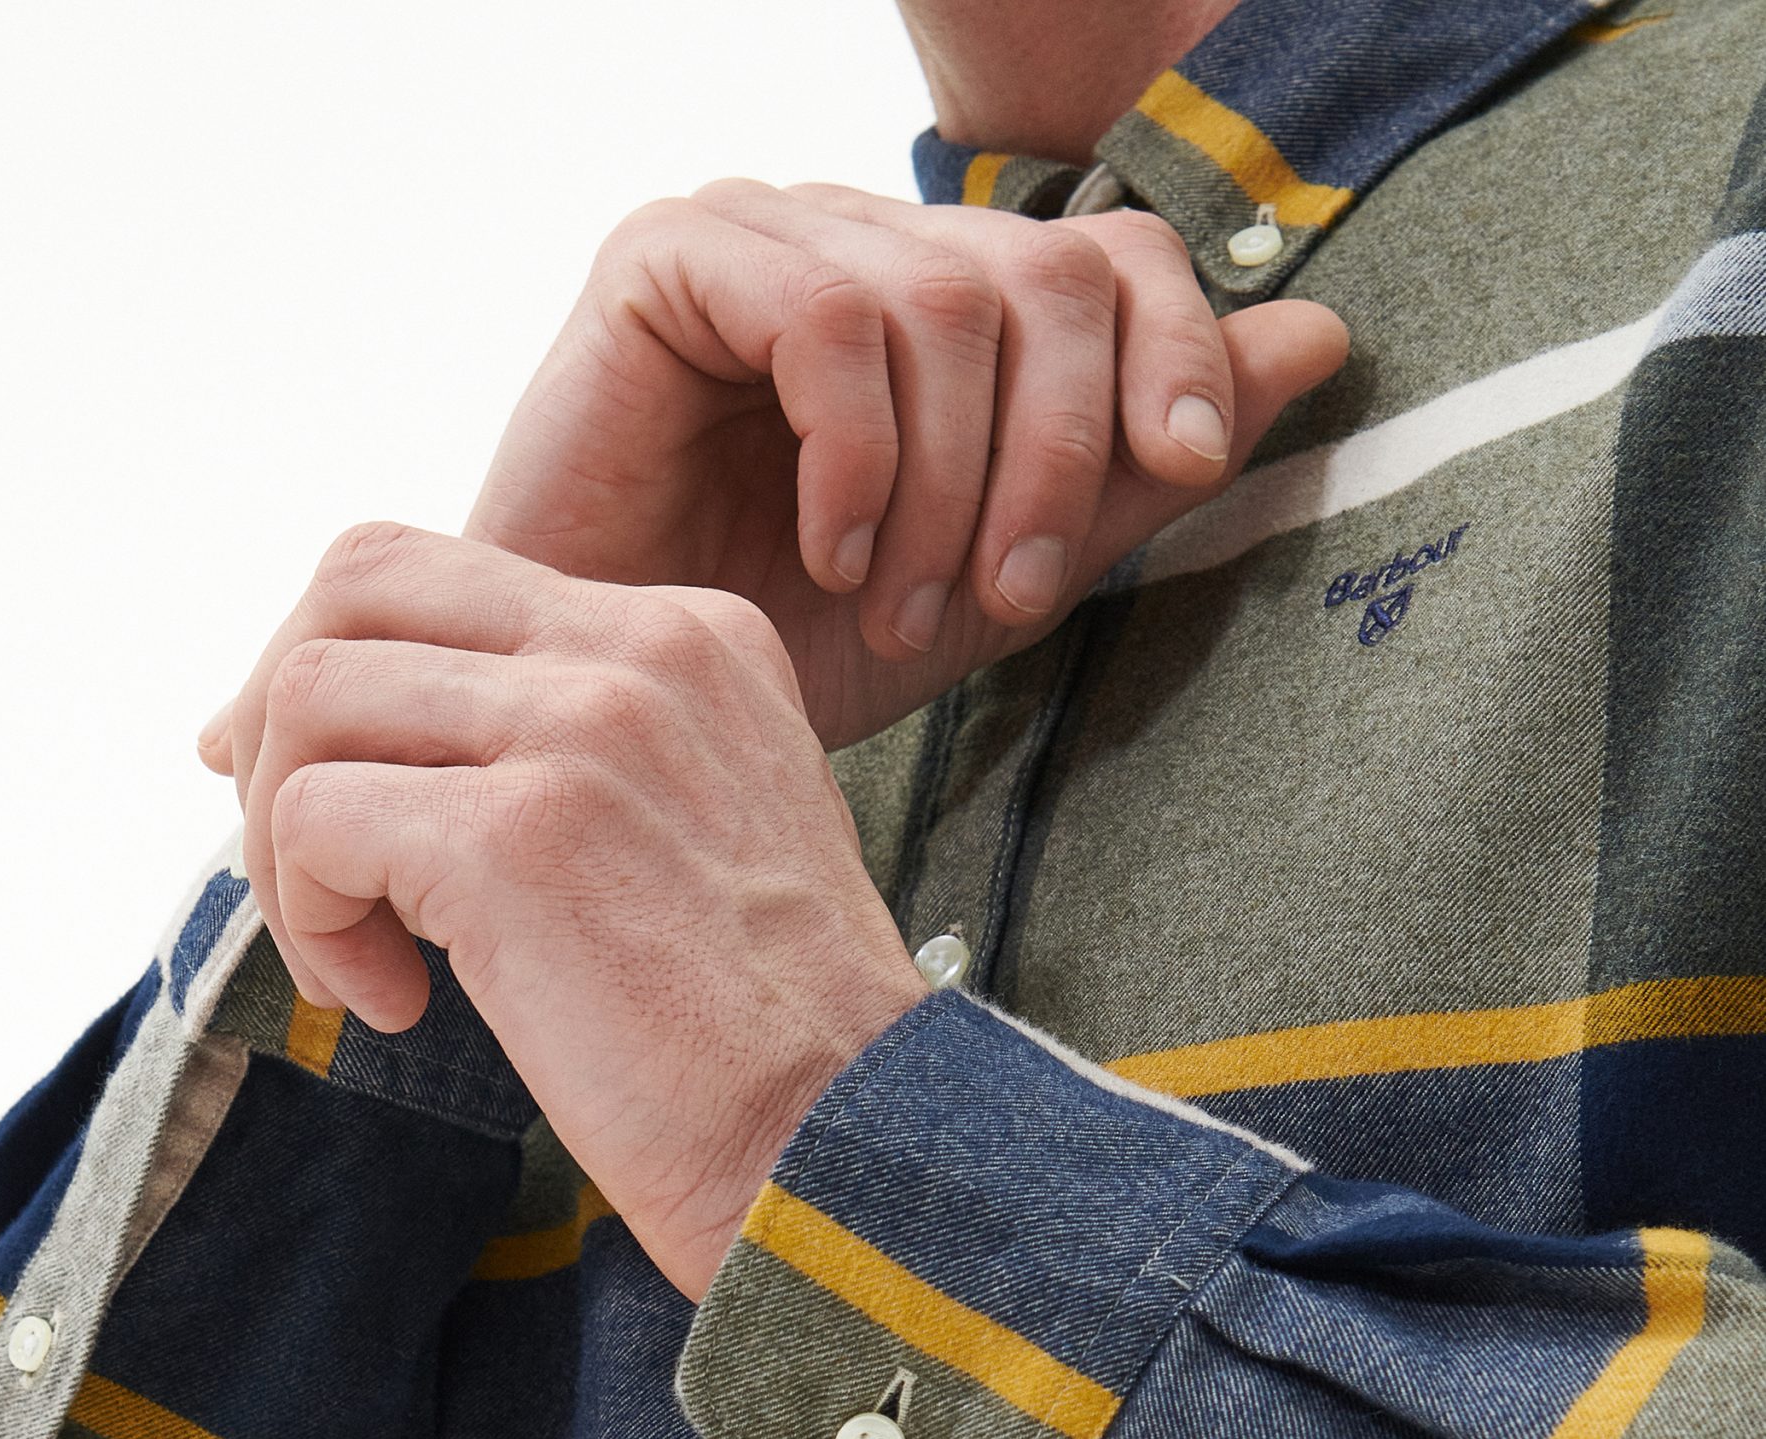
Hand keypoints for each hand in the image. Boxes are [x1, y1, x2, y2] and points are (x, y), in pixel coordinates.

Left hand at [207, 524, 925, 1297]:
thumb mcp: (688, 835)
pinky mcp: (515, 837)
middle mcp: (641, 650)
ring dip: (287, 842)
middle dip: (282, 723)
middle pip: (357, 585)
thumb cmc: (752, 1041)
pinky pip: (316, 819)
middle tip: (302, 864)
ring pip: (312, 698)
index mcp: (693, 636)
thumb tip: (357, 754)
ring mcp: (580, 732)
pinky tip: (394, 1004)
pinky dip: (314, 922)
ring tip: (357, 959)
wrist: (835, 1151)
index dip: (344, 679)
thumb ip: (569, 758)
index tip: (318, 805)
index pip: (448, 576)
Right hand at [458, 182, 1347, 745]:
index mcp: (945, 301)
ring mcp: (764, 232)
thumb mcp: (996, 580)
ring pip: (951, 300)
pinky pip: (831, 322)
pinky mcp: (670, 256)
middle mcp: (863, 242)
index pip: (1112, 254)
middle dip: (1058, 453)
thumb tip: (1318, 339)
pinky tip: (827, 551)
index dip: (1172, 348)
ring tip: (892, 603)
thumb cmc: (779, 658)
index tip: (1181, 469)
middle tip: (1002, 597)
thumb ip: (1139, 471)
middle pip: (1050, 270)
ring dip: (949, 482)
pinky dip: (858, 458)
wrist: (605, 720)